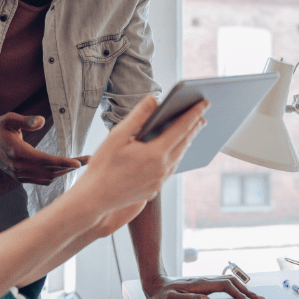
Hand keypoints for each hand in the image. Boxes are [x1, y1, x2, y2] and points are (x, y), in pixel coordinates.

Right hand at [0, 113, 89, 184]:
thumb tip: (42, 120)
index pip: (45, 160)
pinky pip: (41, 180)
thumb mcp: (9, 118)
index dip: (63, 162)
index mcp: (18, 153)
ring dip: (64, 172)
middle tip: (89, 159)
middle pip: (50, 170)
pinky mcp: (20, 177)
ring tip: (81, 163)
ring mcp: (19, 175)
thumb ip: (26, 120)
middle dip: (70, 166)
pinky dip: (55, 175)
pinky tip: (65, 169)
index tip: (78, 162)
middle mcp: (19, 168)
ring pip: (47, 178)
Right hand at [79, 95, 207, 231]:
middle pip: (184, 143)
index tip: (204, 103)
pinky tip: (172, 152)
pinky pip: (169, 170)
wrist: (94, 199)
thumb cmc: (103, 165)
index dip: (194, 114)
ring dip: (185, 142)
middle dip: (194, 127)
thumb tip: (154, 100)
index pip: (181, 128)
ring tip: (190, 131)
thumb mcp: (117, 135)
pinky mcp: (154, 190)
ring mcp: (159, 182)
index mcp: (155, 154)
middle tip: (202, 115)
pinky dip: (174, 157)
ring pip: (178, 158)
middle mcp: (162, 169)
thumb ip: (138, 116)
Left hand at [142, 275, 264, 298]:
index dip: (237, 294)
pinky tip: (238, 292)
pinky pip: (223, 283)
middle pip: (230, 282)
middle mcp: (204, 280)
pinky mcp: (203, 284)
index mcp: (199, 284)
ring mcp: (204, 281)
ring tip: (253, 297)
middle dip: (246, 290)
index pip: (224, 287)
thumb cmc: (161, 294)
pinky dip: (234, 287)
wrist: (154, 283)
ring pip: (228, 281)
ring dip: (242, 288)